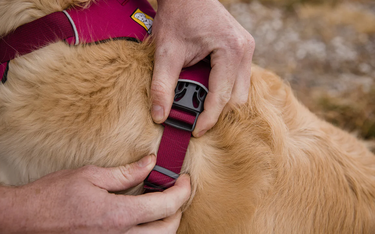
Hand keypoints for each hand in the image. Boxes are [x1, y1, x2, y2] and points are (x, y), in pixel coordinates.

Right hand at [0, 155, 190, 232]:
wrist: (25, 220)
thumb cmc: (53, 196)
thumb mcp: (91, 175)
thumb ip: (125, 173)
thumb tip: (150, 163)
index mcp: (119, 215)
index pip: (165, 206)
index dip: (182, 191)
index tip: (185, 179)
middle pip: (168, 230)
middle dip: (179, 210)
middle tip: (178, 191)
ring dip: (166, 223)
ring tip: (163, 202)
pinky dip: (148, 230)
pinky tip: (142, 215)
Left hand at [151, 0, 254, 136]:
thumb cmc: (177, 15)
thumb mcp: (165, 52)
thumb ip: (162, 86)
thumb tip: (159, 116)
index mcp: (231, 50)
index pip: (222, 97)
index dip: (208, 119)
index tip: (195, 132)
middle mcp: (245, 51)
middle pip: (237, 99)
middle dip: (217, 112)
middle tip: (195, 120)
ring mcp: (246, 50)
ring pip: (240, 91)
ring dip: (221, 101)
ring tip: (198, 106)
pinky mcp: (241, 50)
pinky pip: (238, 79)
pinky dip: (223, 89)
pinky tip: (205, 91)